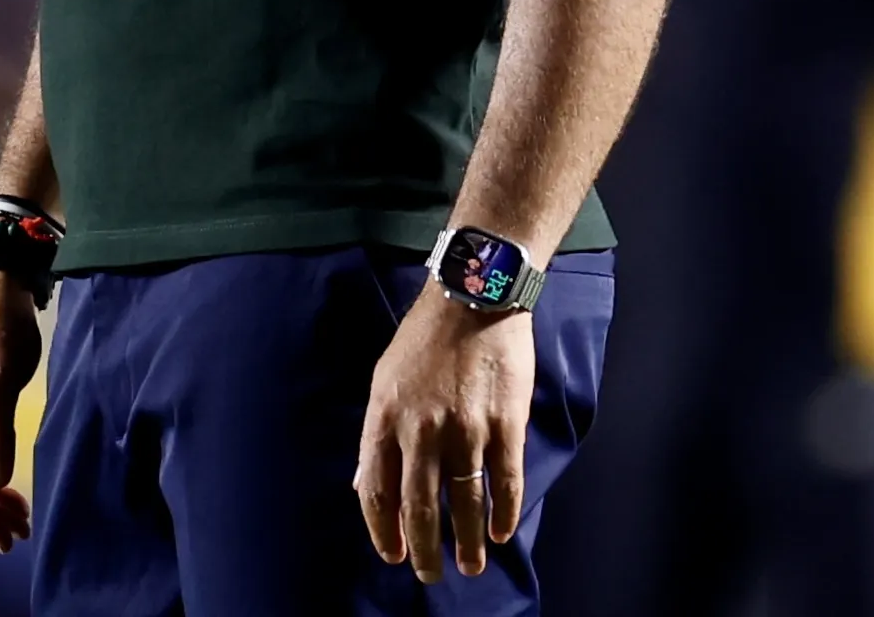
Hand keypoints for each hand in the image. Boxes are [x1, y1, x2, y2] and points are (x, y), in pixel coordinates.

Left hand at [355, 289, 534, 583]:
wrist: (473, 298)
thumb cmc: (423, 341)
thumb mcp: (383, 382)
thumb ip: (377, 437)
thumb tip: (367, 485)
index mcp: (385, 418)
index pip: (377, 490)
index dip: (383, 529)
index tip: (392, 554)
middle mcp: (422, 430)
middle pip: (421, 507)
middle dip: (424, 549)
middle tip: (429, 574)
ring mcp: (466, 429)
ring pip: (466, 503)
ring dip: (468, 542)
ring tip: (469, 565)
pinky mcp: (506, 425)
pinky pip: (505, 481)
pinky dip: (504, 513)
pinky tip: (502, 533)